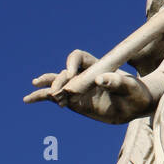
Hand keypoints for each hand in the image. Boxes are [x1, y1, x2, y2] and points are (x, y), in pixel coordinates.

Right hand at [23, 48, 154, 123]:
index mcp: (96, 65)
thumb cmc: (135, 93)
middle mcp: (83, 75)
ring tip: (35, 89)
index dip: (72, 64)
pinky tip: (28, 99)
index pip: (77, 57)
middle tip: (61, 93)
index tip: (72, 74)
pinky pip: (54, 97)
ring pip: (56, 83)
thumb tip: (100, 79)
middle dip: (59, 81)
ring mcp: (77, 87)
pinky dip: (41, 97)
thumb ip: (117, 82)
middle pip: (65, 72)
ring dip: (47, 86)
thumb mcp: (130, 87)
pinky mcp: (73, 101)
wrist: (134, 105)